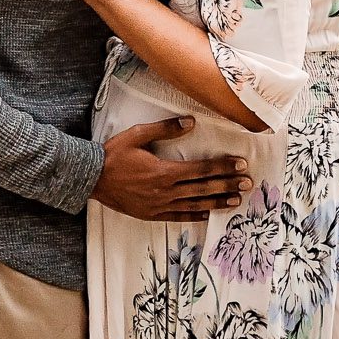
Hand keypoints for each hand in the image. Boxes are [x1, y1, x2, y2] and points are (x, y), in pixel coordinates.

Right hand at [93, 117, 253, 220]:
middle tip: (248, 184)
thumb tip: (190, 122)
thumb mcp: (137, 135)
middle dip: (227, 185)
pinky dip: (195, 216)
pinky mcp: (151, 214)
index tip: (240, 165)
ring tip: (236, 201)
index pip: (201, 169)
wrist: (91, 179)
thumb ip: (165, 129)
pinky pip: (178, 216)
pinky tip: (208, 215)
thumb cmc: (113, 155)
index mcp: (164, 171)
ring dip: (217, 202)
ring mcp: (159, 205)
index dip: (222, 167)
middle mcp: (165, 191)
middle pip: (203, 188)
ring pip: (195, 205)